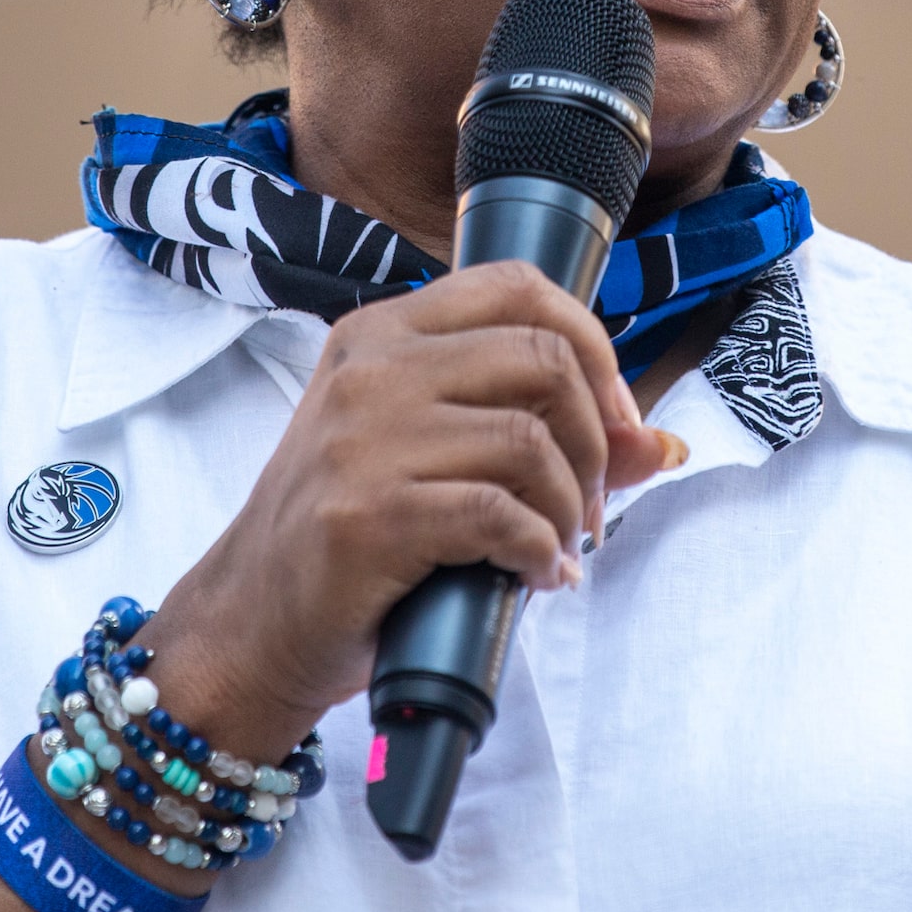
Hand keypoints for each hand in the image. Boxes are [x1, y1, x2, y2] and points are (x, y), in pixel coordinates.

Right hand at [148, 262, 678, 758]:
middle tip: (586, 502)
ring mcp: (363, 438)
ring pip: (529, 440)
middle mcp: (371, 369)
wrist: (250, 624)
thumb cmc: (349, 538)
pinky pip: (500, 514)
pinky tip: (533, 578)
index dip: (593, 344)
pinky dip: (540, 552)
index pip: (518, 286)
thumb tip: (661, 445)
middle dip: (595, 437)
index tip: (613, 418)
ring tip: (556, 547)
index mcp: (383, 333)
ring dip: (568, 507)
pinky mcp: (367, 515)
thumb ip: (543, 438)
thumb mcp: (434, 460)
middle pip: (542, 357)